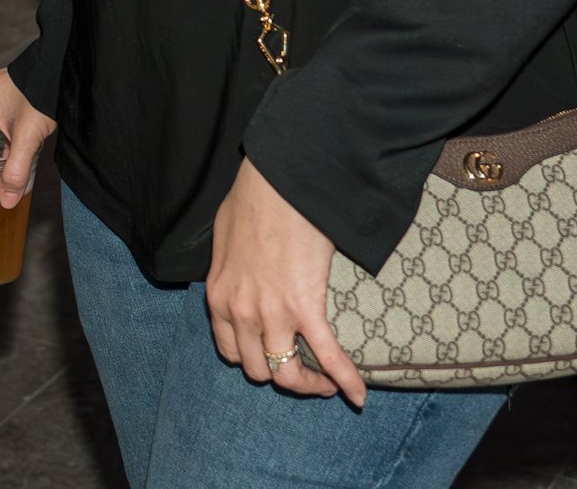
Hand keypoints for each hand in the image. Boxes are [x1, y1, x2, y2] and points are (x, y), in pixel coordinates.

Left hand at [207, 158, 364, 408]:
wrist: (278, 183)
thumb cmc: (251, 201)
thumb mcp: (224, 237)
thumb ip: (230, 269)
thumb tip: (242, 276)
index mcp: (219, 297)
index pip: (231, 352)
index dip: (254, 361)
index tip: (272, 358)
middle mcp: (241, 313)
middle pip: (259, 369)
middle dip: (281, 376)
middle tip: (305, 373)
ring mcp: (272, 313)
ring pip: (287, 373)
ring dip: (310, 384)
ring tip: (327, 384)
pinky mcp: (304, 306)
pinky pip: (328, 355)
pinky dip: (345, 380)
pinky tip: (357, 394)